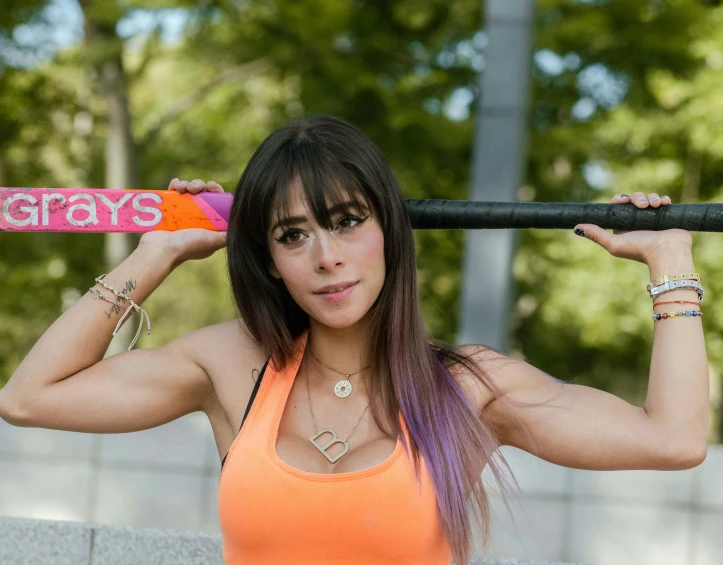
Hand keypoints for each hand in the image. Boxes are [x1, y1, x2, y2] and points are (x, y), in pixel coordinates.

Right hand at [138, 178, 227, 265]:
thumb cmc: (187, 246)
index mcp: (209, 227)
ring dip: (187, 184)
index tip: (212, 186)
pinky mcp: (168, 211)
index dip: (217, 193)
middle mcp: (197, 220)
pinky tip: (175, 185)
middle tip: (195, 187)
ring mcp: (182, 215)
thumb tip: (243, 226)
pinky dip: (175, 186)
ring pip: (189, 192)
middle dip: (200, 186)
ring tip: (182, 187)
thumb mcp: (213, 241)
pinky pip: (174, 193)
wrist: (160, 250)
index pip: (218, 205)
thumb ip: (227, 235)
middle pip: (203, 195)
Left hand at [573, 191, 692, 263]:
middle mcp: (637, 220)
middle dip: (636, 197)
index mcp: (624, 225)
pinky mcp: (666, 215)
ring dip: (650, 197)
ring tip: (654, 205)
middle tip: (641, 205)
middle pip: (633, 199)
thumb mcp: (614, 244)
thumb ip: (596, 235)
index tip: (622, 200)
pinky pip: (662, 201)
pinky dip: (662, 199)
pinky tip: (663, 203)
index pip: (618, 206)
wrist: (666, 252)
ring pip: (648, 198)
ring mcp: (652, 217)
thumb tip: (576, 227)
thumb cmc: (639, 250)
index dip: (619, 199)